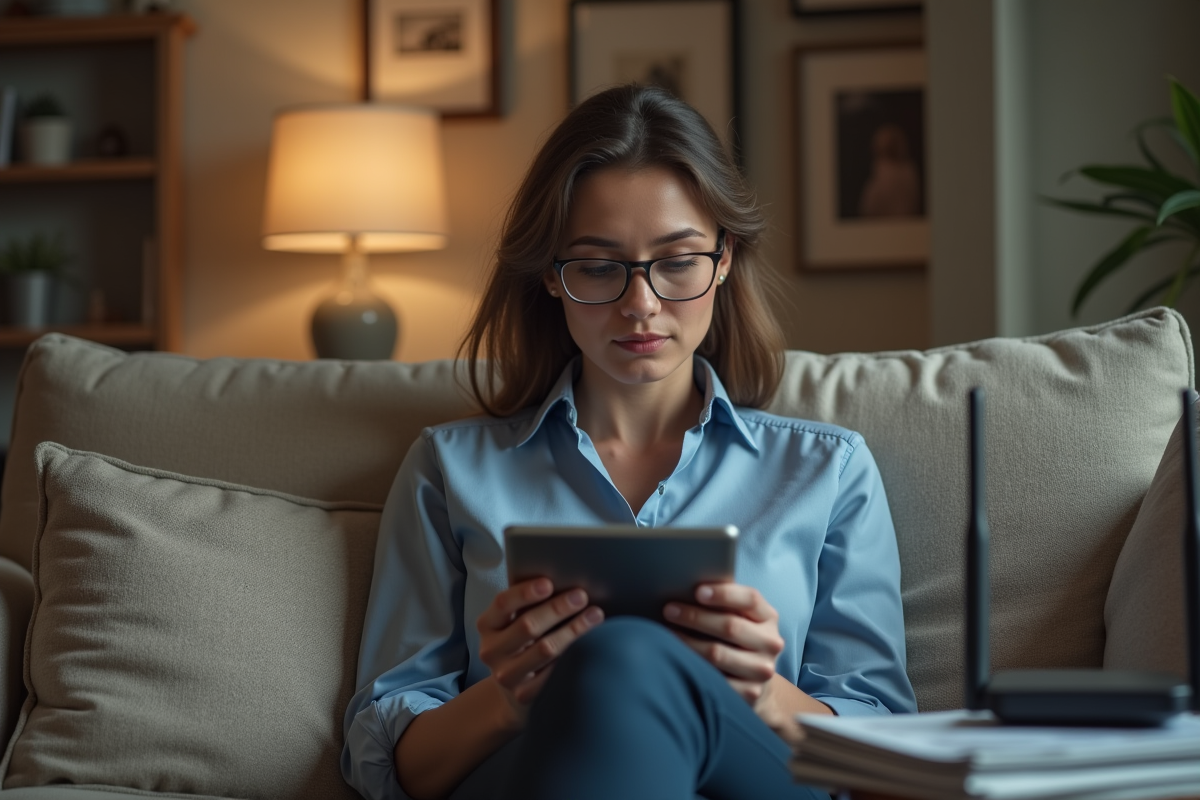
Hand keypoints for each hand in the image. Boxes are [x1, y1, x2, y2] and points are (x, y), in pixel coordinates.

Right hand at [476, 577, 604, 725]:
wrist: (511, 692)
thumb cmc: (521, 643)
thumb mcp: (513, 622)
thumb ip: (527, 603)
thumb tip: (564, 576)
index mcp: (487, 624)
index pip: (503, 603)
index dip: (525, 592)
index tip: (549, 583)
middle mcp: (491, 650)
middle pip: (528, 625)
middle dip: (558, 608)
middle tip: (582, 596)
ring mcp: (506, 675)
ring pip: (545, 649)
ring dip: (574, 630)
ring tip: (596, 615)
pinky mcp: (524, 695)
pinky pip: (554, 674)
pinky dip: (573, 656)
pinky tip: (590, 645)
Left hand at [663, 583, 783, 705]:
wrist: (755, 677)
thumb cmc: (737, 637)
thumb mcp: (739, 615)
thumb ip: (723, 602)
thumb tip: (686, 584)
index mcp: (768, 617)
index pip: (750, 598)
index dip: (723, 593)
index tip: (697, 591)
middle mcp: (770, 642)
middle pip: (730, 626)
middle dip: (695, 617)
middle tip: (669, 610)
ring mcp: (763, 669)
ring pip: (718, 654)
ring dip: (688, 643)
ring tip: (667, 634)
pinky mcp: (751, 693)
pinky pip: (716, 680)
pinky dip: (694, 667)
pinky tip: (679, 659)